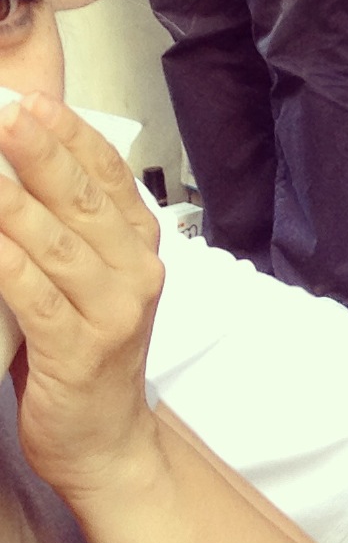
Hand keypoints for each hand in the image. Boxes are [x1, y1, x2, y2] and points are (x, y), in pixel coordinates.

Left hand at [0, 97, 167, 507]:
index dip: (71, 135)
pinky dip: (6, 261)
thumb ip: (62, 237)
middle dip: (40, 150)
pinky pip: (33, 295)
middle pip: (83, 199)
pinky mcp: (80, 349)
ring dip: (13, 199)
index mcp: (139, 248)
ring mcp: (113, 311)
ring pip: (56, 242)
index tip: (32, 99)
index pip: (109, 176)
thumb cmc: (82, 358)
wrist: (105, 443)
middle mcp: (134, 272)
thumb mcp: (85, 287)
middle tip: (6, 112)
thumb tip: (11, 182)